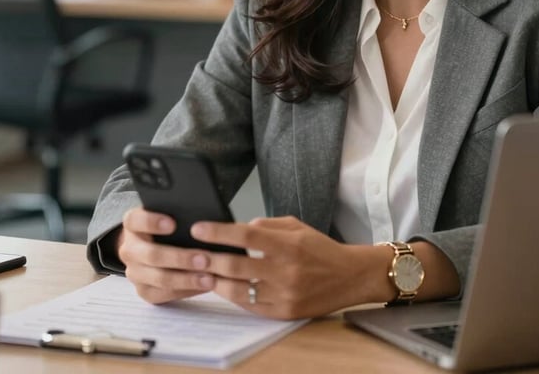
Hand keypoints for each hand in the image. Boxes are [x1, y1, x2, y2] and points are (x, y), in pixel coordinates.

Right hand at [118, 206, 221, 304]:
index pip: (135, 220)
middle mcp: (129, 249)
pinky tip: (204, 285)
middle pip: (151, 255)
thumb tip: (203, 217)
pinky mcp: (143, 290)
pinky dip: (186, 290)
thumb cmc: (170, 224)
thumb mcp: (170, 213)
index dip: (152, 222)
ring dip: (187, 279)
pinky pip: (164, 294)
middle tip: (205, 258)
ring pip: (159, 278)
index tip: (173, 224)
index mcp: (132, 224)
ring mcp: (134, 272)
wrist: (153, 244)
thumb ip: (179, 213)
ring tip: (210, 277)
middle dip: (180, 258)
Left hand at [188, 215, 378, 318]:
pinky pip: (248, 305)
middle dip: (209, 258)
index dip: (218, 232)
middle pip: (236, 264)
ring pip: (237, 289)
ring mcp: (283, 294)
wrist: (348, 276)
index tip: (198, 228)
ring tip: (201, 271)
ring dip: (215, 280)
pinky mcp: (283, 313)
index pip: (245, 235)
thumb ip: (267, 226)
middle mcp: (285, 270)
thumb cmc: (320, 248)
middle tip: (190, 253)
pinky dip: (232, 295)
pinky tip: (222, 286)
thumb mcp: (296, 226)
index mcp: (288, 244)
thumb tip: (239, 227)